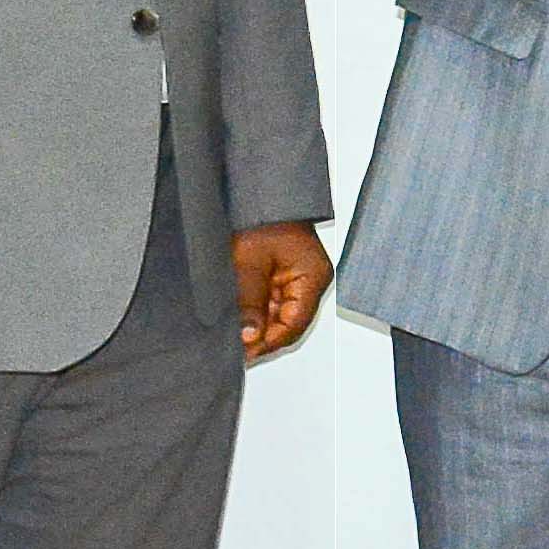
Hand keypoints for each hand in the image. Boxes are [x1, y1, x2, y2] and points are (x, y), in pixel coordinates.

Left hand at [231, 220, 333, 362]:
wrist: (257, 195)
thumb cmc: (260, 217)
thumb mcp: (249, 263)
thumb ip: (249, 302)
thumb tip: (249, 336)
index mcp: (313, 276)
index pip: (295, 324)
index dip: (270, 342)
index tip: (246, 353)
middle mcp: (310, 281)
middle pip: (289, 323)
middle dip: (263, 337)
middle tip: (237, 349)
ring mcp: (298, 279)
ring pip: (279, 316)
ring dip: (258, 326)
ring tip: (236, 334)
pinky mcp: (283, 276)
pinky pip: (272, 303)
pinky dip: (256, 313)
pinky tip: (241, 319)